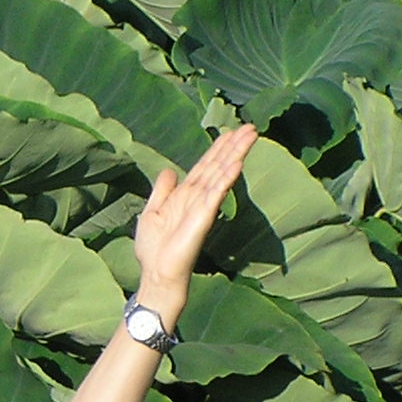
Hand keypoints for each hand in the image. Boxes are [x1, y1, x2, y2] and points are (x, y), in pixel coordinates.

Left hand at [134, 124, 257, 306]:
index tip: (230, 132)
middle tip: (250, 127)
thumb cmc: (154, 249)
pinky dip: (225, 179)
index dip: (217, 149)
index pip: (204, 167)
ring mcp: (201, 207)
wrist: (156, 274)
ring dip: (234, 155)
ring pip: (220, 175)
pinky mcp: (202, 218)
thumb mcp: (151, 213)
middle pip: (217, 166)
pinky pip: (215, 195)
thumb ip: (161, 192)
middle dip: (232, 146)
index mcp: (184, 195)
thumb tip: (169, 171)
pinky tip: (236, 164)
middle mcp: (196, 198)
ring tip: (249, 136)